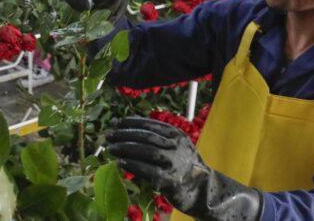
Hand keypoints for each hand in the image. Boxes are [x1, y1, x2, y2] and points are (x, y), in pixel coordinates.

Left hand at [107, 117, 263, 220]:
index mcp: (177, 135)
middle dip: (125, 135)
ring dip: (126, 148)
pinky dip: (133, 165)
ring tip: (112, 148)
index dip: (132, 122)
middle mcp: (177, 146)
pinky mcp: (171, 180)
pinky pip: (148, 170)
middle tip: (109, 136)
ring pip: (146, 151)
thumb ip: (159, 139)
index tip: (117, 123)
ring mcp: (174, 162)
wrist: (204, 191)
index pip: (150, 124)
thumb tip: (130, 132)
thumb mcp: (177, 146)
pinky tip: (120, 163)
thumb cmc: (185, 167)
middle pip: (146, 136)